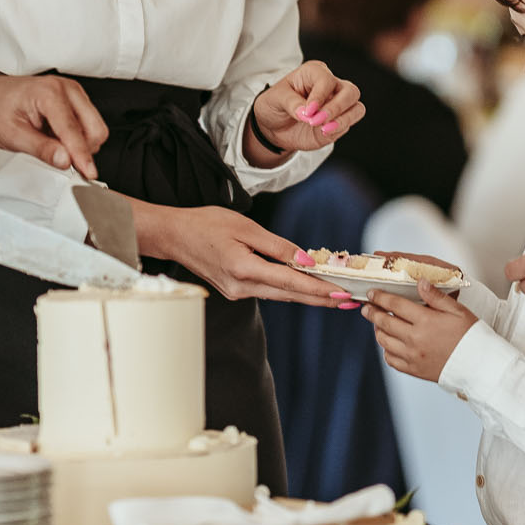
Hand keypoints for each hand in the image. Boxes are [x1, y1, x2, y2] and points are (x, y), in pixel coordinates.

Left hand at [0, 72, 109, 179]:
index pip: (73, 131)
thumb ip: (41, 149)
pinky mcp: (75, 99)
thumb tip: (65, 160)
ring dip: (81, 144)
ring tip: (52, 144)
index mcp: (50, 93)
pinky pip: (89, 124)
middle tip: (62, 160)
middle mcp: (66, 89)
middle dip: (84, 150)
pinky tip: (57, 138)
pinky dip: (78, 138)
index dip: (82, 155)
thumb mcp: (12, 135)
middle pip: (95, 128)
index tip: (88, 173)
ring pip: (96, 127)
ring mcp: (73, 93)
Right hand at [133, 202, 350, 307]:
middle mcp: (242, 287)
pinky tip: (305, 287)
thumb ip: (278, 246)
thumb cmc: (205, 224)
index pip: (291, 283)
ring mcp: (237, 292)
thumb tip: (306, 260)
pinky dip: (289, 290)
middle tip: (350, 301)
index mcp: (244, 269)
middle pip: (290, 296)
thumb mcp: (245, 227)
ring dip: (308, 296)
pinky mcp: (235, 290)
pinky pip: (268, 291)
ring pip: (281, 296)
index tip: (342, 294)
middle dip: (321, 299)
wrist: (174, 235)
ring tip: (335, 295)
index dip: (319, 290)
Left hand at [245, 61, 364, 163]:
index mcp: (315, 72)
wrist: (274, 127)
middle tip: (318, 120)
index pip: (327, 80)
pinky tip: (322, 133)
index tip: (307, 111)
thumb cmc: (274, 104)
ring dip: (342, 120)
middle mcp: (331, 86)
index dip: (319, 96)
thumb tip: (307, 113)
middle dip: (337, 107)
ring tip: (323, 129)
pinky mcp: (339, 122)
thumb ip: (291, 103)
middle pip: (350, 91)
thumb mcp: (274, 99)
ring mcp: (337, 105)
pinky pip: (348, 124)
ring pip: (357, 108)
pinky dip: (338, 129)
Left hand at [363, 281, 478, 381]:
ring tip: (378, 323)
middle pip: (384, 322)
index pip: (395, 305)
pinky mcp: (414, 370)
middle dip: (372, 312)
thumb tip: (419, 282)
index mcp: (426, 321)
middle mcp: (415, 339)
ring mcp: (412, 356)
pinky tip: (390, 343)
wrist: (480, 366)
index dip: (380, 297)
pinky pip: (391, 360)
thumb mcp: (457, 310)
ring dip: (377, 330)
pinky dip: (386, 350)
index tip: (372, 293)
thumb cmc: (471, 336)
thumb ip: (435, 296)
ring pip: (384, 341)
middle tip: (366, 307)